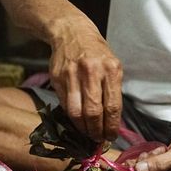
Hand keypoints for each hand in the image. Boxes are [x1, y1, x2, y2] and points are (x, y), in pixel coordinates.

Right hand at [48, 15, 121, 140]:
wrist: (71, 31)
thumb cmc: (96, 52)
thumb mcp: (112, 66)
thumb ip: (112, 90)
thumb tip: (112, 121)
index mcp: (111, 69)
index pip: (112, 106)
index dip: (111, 126)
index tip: (111, 136)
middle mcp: (91, 71)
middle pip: (93, 112)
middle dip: (96, 131)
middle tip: (98, 139)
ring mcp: (72, 74)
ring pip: (76, 112)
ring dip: (82, 128)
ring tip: (87, 133)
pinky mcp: (57, 77)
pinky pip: (64, 104)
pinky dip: (72, 116)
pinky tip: (77, 120)